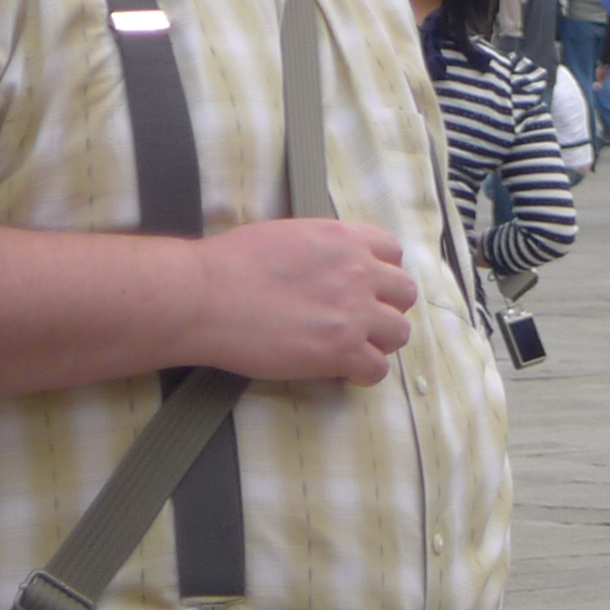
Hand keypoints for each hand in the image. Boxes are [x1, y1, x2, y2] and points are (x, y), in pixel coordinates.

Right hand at [186, 219, 418, 383]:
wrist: (205, 295)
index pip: (393, 253)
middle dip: (386, 307)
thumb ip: (322, 250)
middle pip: (404, 294)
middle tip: (358, 321)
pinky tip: (342, 372)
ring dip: (380, 342)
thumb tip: (324, 267)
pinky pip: (378, 369)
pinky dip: (363, 374)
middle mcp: (360, 272)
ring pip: (400, 332)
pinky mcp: (340, 351)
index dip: (381, 273)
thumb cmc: (230, 263)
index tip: (364, 288)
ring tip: (352, 349)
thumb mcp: (289, 235)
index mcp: (346, 238)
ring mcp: (354, 313)